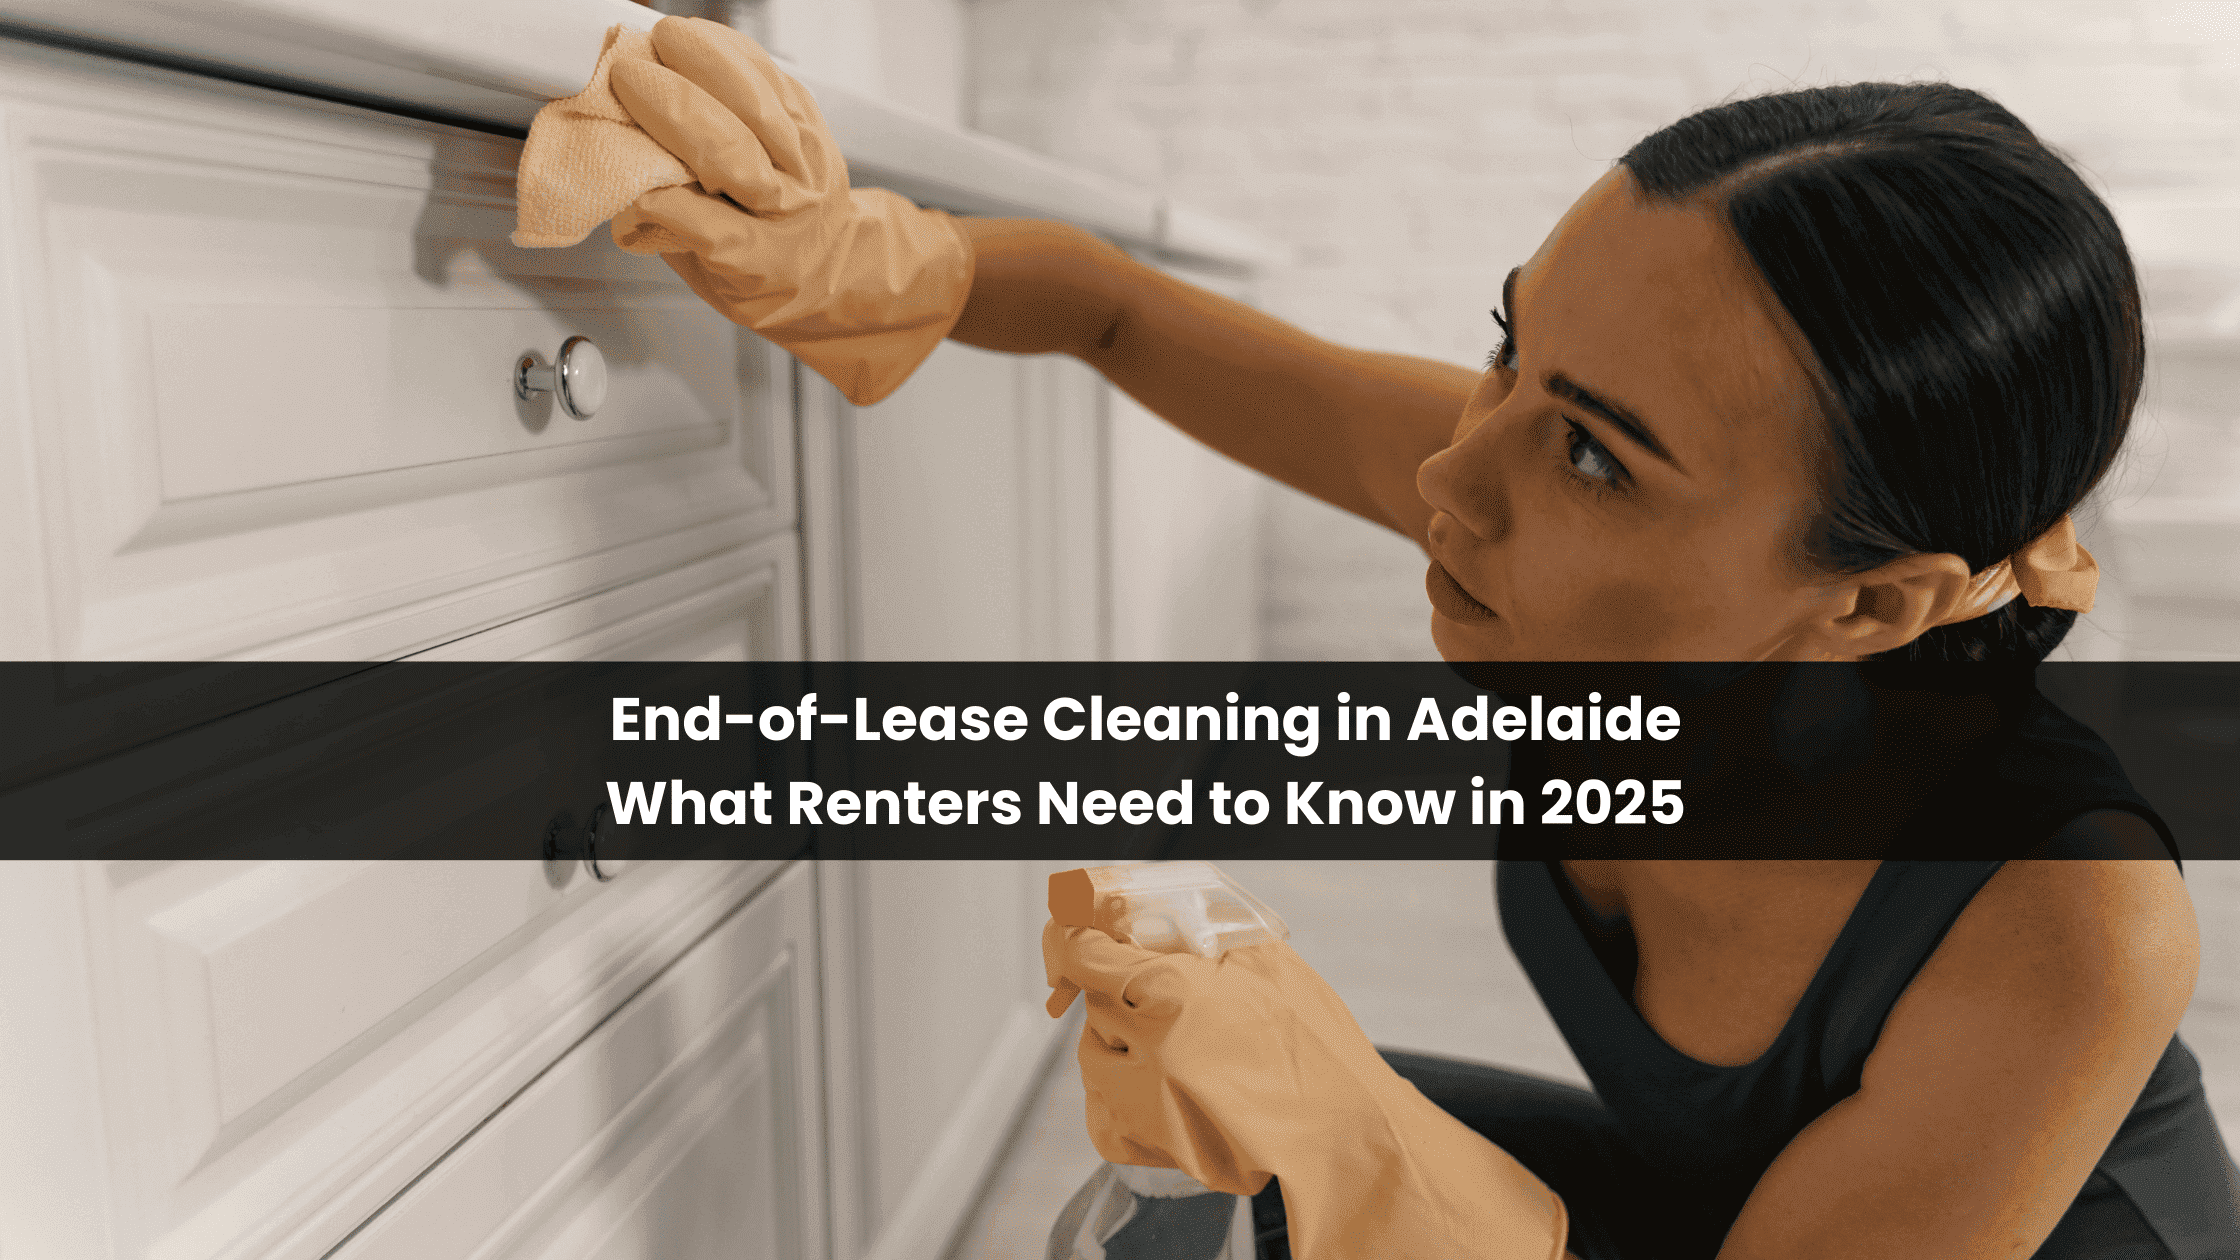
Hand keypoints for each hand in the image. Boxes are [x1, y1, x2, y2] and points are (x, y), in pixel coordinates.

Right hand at [607, 17, 973, 405]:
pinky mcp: (810, 120)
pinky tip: (700, 40)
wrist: (832, 266)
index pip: (699, 223)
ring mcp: (805, 159)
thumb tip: (623, 182)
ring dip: (705, 63)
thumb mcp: (709, 275)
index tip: (616, 162)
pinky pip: (772, 76)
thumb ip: (668, 230)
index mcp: (757, 260)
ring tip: (663, 42)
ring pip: (757, 103)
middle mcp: (789, 206)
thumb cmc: (763, 277)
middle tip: (628, 76)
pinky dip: (732, 52)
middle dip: (673, 106)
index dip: (654, 192)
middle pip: (730, 150)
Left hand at [1043, 921, 1570, 1259]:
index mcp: (1165, 994)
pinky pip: (1106, 1110)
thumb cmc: (1314, 1045)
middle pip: (1092, 1000)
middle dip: (1120, 986)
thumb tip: (1136, 915)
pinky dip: (1123, 1093)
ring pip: (1096, 1054)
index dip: (1075, 932)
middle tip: (1166, 988)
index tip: (1078, 926)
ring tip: (1182, 1042)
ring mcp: (1140, 1104)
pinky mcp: (1147, 1146)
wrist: (1345, 1131)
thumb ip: (1189, 934)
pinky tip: (1166, 1083)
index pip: (1079, 950)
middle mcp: (1142, 1052)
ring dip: (1123, 1039)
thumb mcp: (1258, 958)